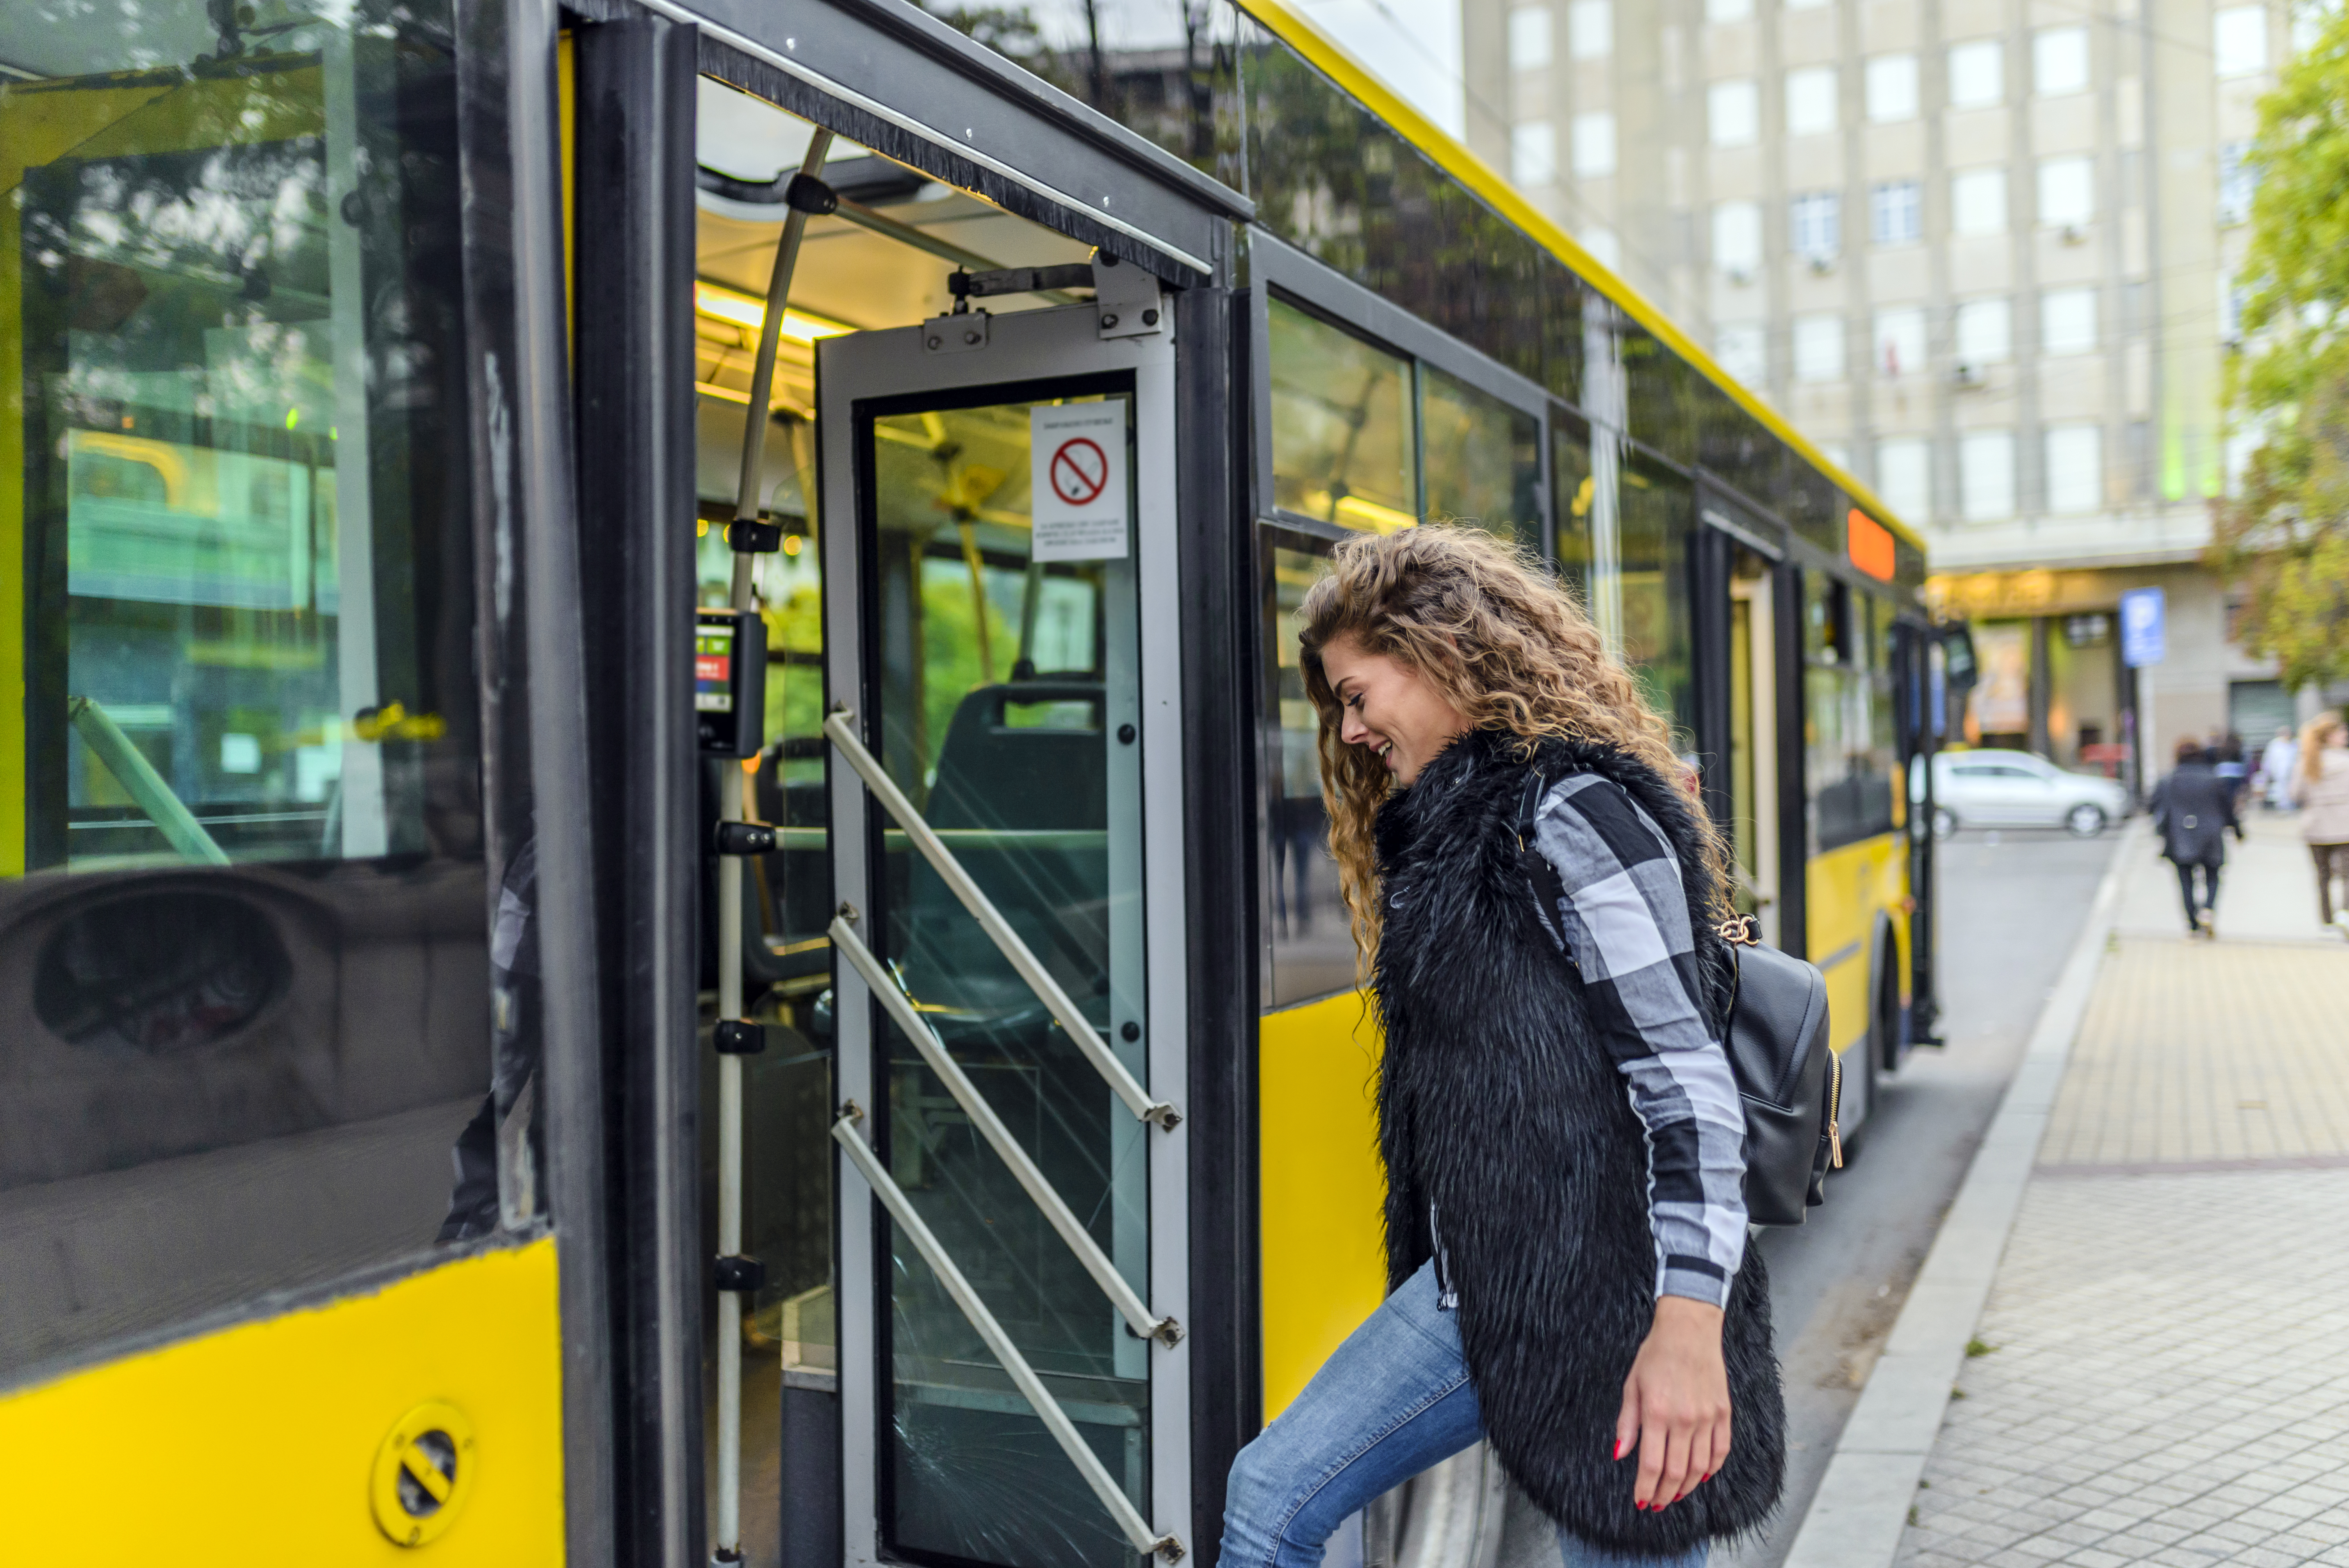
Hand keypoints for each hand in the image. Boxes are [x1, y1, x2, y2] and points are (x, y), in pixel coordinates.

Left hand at [1614, 1295, 1731, 1511]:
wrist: (1689, 1329)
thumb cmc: (1655, 1355)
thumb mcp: (1632, 1385)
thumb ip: (1627, 1422)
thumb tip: (1620, 1454)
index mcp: (1656, 1412)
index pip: (1651, 1465)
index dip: (1645, 1489)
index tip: (1640, 1501)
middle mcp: (1684, 1419)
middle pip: (1676, 1472)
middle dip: (1663, 1494)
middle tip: (1656, 1504)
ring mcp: (1707, 1417)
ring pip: (1700, 1468)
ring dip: (1687, 1487)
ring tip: (1675, 1494)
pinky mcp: (1724, 1413)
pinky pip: (1720, 1451)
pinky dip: (1711, 1469)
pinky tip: (1702, 1476)